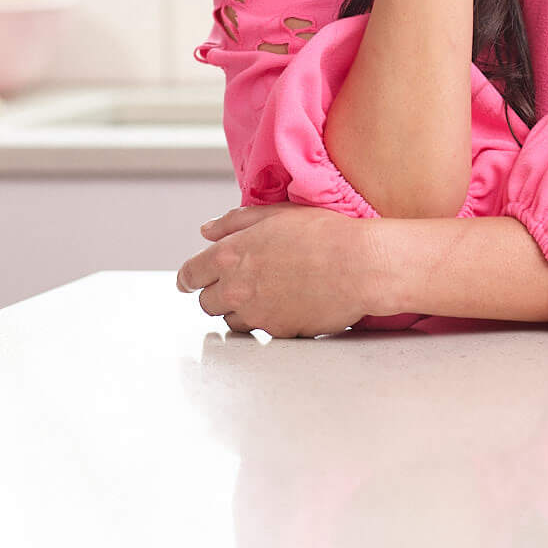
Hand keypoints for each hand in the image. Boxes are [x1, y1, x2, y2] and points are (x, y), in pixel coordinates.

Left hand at [175, 204, 379, 337]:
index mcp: (229, 255)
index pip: (190, 275)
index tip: (190, 280)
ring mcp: (255, 314)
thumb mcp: (274, 214)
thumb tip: (207, 230)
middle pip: (206, 303)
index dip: (189, 278)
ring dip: (241, 309)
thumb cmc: (323, 234)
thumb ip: (234, 222)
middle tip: (239, 282)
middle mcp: (235, 288)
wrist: (359, 266)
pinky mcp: (277, 333)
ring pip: (231, 320)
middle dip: (218, 293)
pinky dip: (266, 321)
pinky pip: (260, 331)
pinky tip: (286, 303)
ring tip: (268, 292)